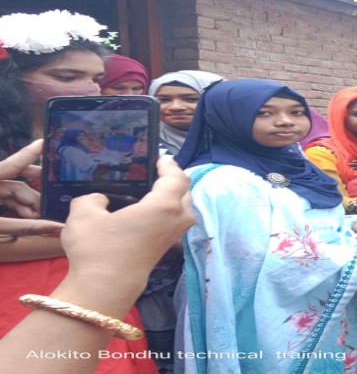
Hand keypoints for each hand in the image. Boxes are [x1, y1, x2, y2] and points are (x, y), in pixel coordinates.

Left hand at [0, 140, 63, 234]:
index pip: (13, 164)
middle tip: (50, 208)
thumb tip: (56, 226)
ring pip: (12, 195)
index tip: (45, 142)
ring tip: (38, 219)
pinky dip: (17, 209)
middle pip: (17, 185)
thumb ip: (24, 226)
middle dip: (35, 197)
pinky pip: (5, 200)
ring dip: (27, 207)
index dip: (30, 153)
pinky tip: (28, 218)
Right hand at [60, 157, 194, 289]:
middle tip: (154, 170)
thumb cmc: (98, 248)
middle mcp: (178, 218)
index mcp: (165, 205)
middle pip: (184, 191)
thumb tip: (100, 199)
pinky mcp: (168, 247)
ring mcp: (175, 235)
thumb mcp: (84, 214)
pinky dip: (166, 211)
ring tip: (150, 188)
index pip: (177, 176)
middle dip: (172, 179)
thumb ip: (92, 198)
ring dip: (171, 196)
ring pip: (182, 207)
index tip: (159, 156)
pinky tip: (147, 210)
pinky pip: (174, 220)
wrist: (105, 287)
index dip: (169, 164)